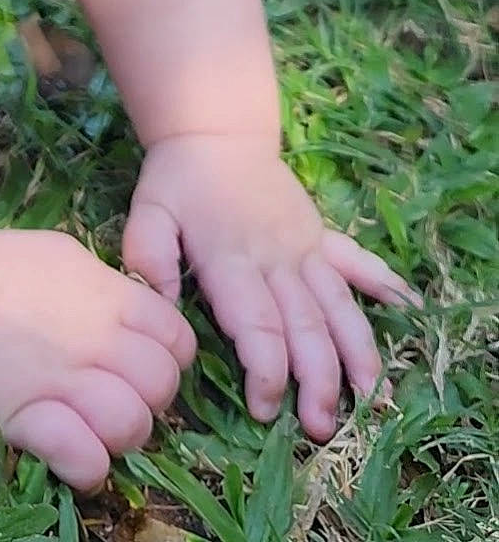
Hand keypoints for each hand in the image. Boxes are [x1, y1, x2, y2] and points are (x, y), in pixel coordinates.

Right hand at [0, 226, 195, 490]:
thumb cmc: (3, 267)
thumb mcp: (68, 255)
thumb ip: (107, 286)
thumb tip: (129, 307)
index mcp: (115, 300)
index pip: (179, 340)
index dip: (169, 357)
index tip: (144, 361)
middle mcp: (103, 343)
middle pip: (163, 387)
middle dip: (150, 398)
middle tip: (118, 395)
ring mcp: (70, 385)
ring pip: (133, 428)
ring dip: (120, 435)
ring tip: (94, 427)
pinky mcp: (34, 421)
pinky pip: (86, 462)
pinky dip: (87, 466)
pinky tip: (73, 454)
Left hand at [124, 134, 420, 440]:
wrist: (215, 131)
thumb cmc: (178, 180)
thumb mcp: (148, 212)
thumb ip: (148, 256)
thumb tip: (156, 301)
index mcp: (232, 260)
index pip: (258, 325)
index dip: (266, 371)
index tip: (265, 410)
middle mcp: (277, 258)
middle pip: (306, 326)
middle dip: (318, 381)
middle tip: (321, 428)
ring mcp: (305, 246)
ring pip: (338, 305)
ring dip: (357, 351)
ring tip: (373, 396)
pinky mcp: (320, 235)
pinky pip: (355, 259)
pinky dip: (383, 281)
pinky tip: (409, 306)